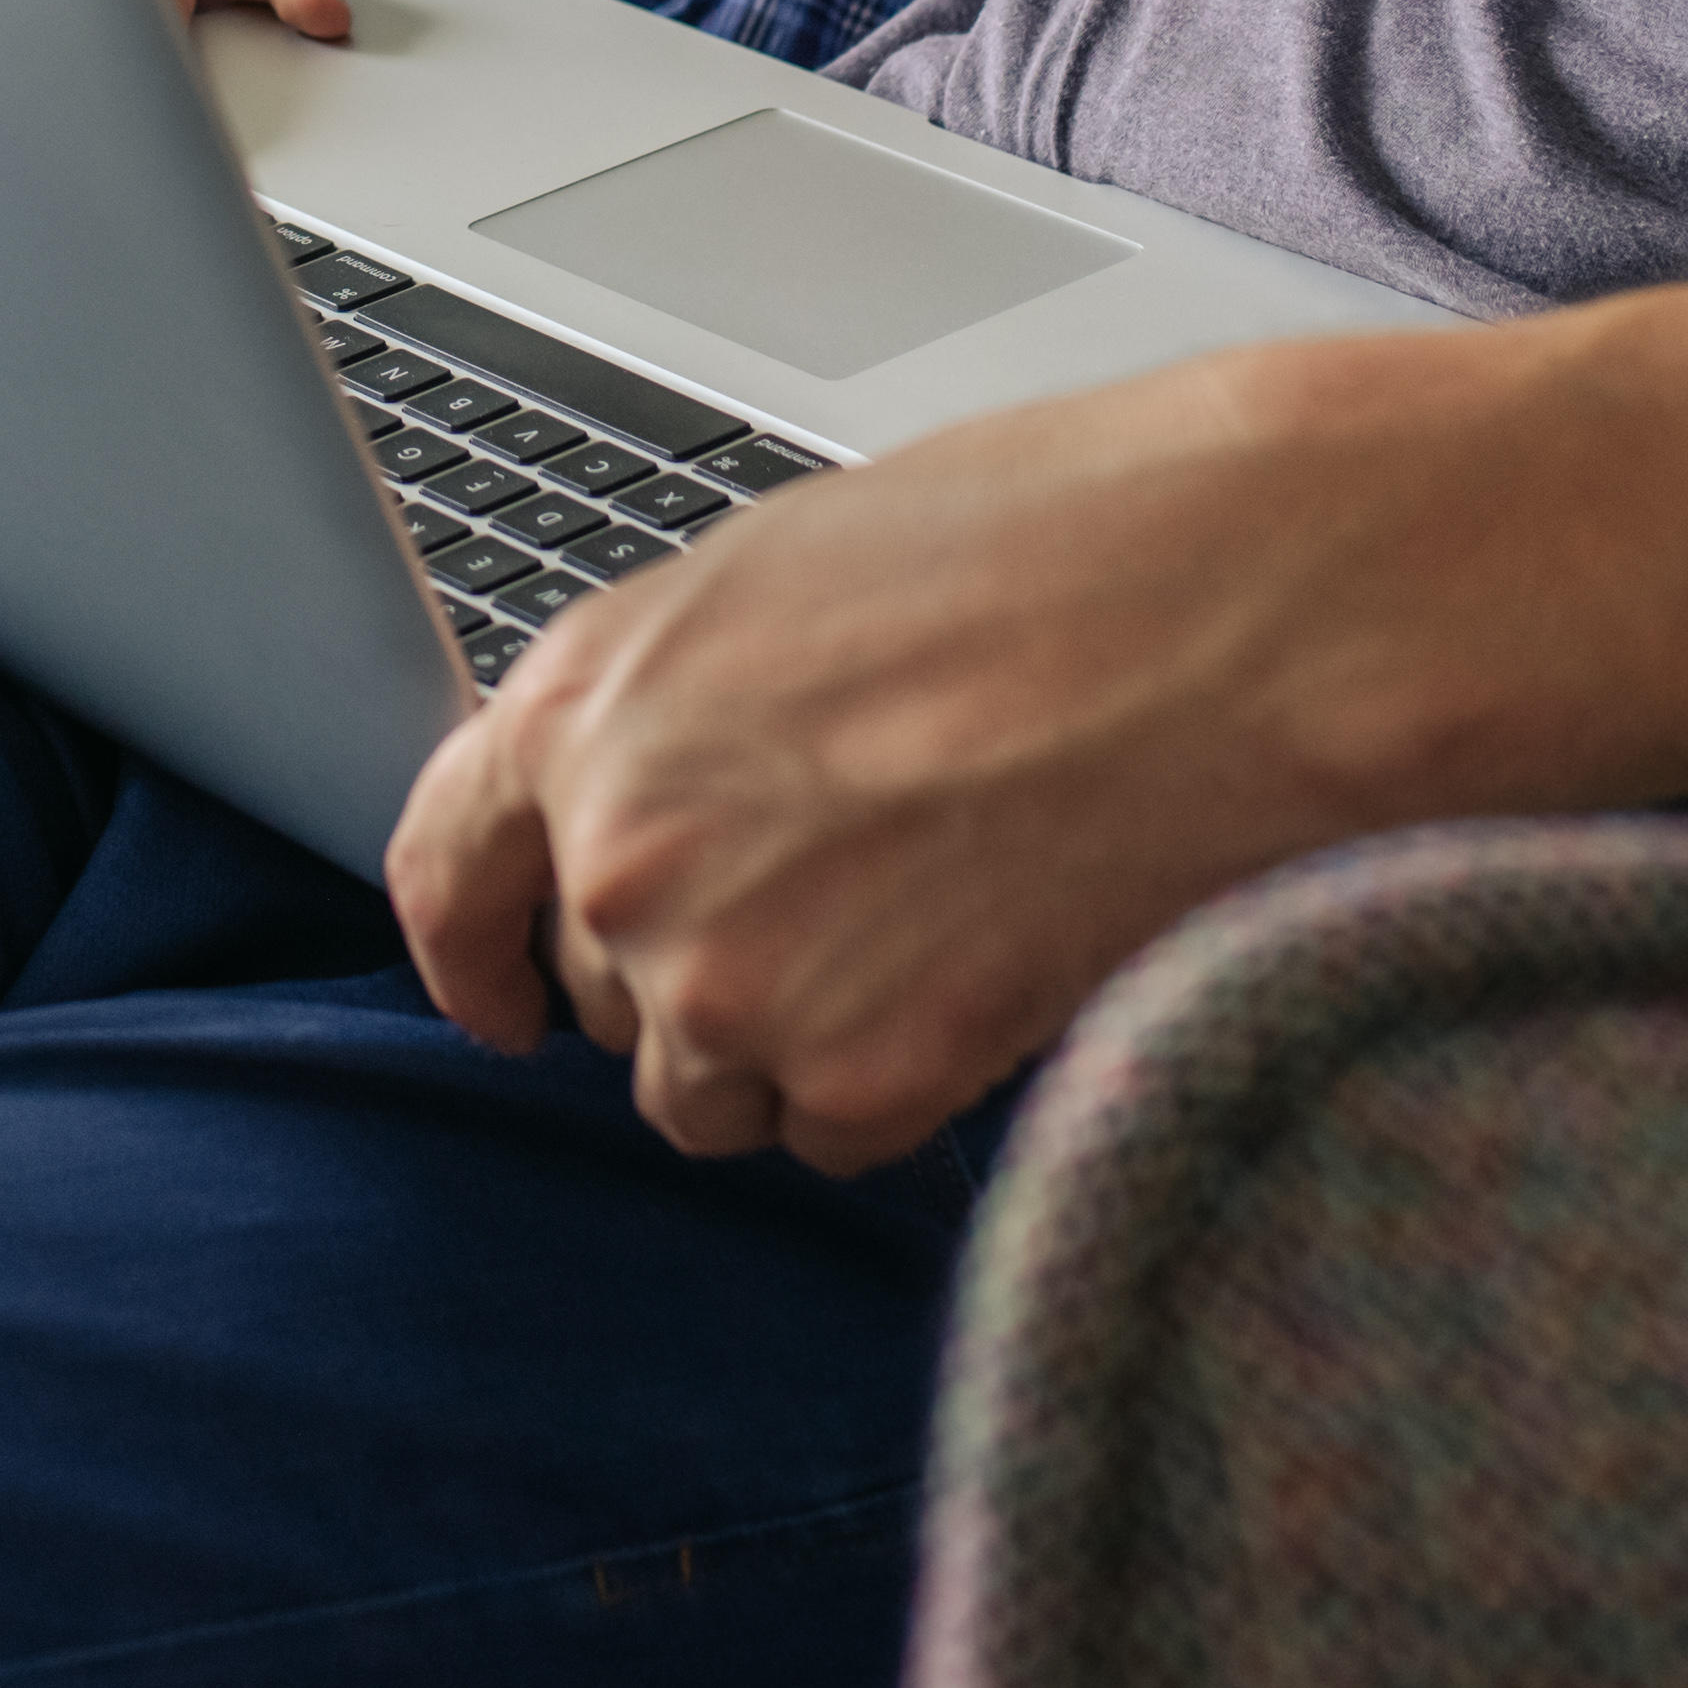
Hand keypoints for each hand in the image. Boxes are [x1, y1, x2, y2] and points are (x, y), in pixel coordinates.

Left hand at [383, 304, 1687, 1167]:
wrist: (1240, 619)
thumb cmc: (1062, 553)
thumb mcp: (803, 580)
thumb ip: (692, 708)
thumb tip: (681, 796)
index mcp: (591, 695)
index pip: (447, 866)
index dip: (472, 951)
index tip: (500, 1002)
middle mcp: (625, 849)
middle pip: (606, 997)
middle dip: (704, 975)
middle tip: (854, 899)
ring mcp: (727, 978)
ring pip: (715, 1091)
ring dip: (806, 1043)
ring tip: (946, 917)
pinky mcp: (851, 1076)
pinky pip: (840, 1133)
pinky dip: (911, 1083)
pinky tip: (999, 964)